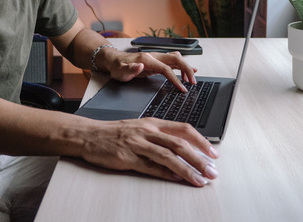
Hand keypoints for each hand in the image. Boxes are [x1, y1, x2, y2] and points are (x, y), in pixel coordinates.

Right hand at [81, 118, 218, 186]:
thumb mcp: (141, 129)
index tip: (213, 153)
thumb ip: (161, 138)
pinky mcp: (127, 157)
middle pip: (179, 144)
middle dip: (199, 159)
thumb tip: (183, 150)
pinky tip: (177, 179)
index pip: (183, 129)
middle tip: (212, 171)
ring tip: (199, 179)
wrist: (89, 135)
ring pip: (168, 156)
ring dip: (187, 169)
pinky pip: (150, 167)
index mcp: (153, 123)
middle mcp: (147, 131)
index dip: (201, 141)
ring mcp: (137, 144)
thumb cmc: (115, 133)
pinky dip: (165, 173)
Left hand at [108, 50, 197, 91]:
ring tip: (192, 79)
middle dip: (187, 69)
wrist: (115, 60)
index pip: (166, 68)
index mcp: (147, 59)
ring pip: (176, 59)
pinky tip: (189, 71)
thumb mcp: (121, 71)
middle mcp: (154, 56)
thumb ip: (130, 69)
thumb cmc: (118, 67)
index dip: (175, 78)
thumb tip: (140, 66)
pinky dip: (182, 66)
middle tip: (193, 82)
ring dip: (186, 67)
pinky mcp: (157, 62)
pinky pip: (173, 62)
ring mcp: (156, 58)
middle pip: (176, 59)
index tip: (182, 88)